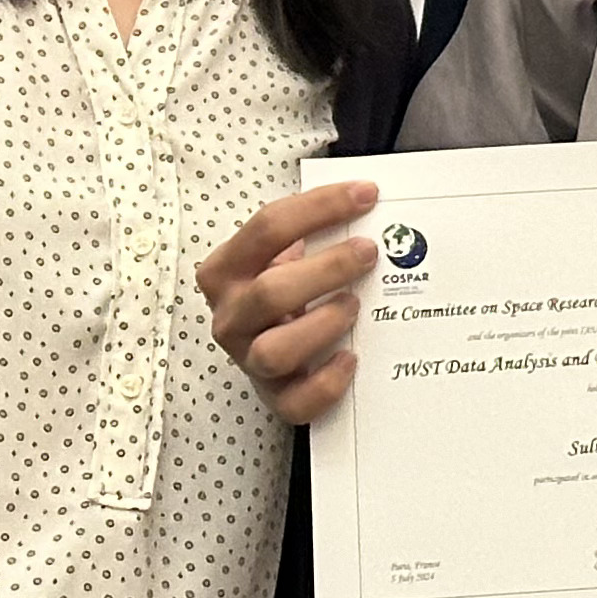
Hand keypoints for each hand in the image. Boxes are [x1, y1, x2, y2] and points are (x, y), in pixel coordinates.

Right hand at [196, 179, 379, 427]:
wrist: (267, 342)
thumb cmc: (282, 286)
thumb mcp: (282, 254)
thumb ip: (311, 232)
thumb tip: (369, 203)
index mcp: (226, 270)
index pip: (268, 228)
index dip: (320, 207)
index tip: (367, 195)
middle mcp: (230, 317)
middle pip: (269, 293)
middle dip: (326, 269)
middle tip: (369, 253)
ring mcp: (248, 360)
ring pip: (275, 352)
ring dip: (321, 325)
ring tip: (354, 305)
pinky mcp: (273, 398)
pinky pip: (295, 402)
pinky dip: (326, 383)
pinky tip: (351, 358)